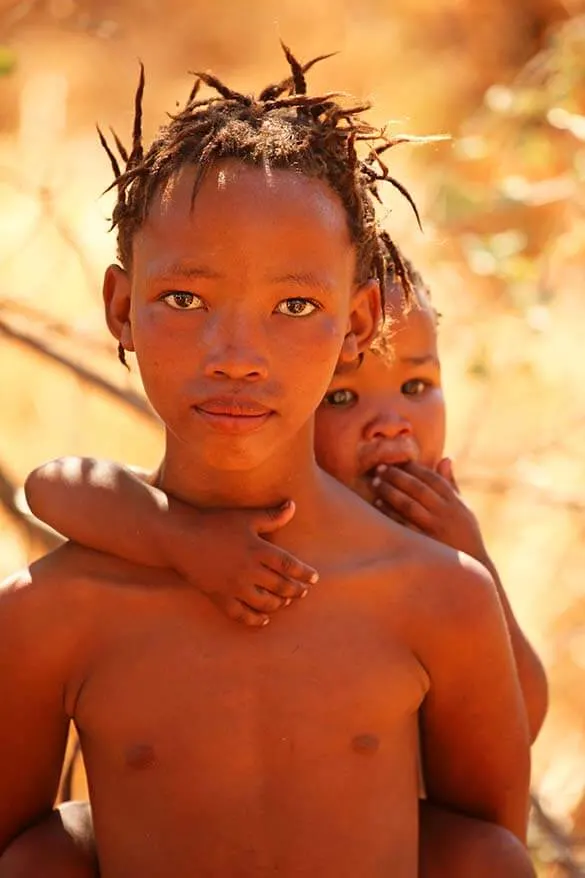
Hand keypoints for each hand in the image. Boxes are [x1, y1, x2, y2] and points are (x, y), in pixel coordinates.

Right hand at [166, 500, 317, 627]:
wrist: (182, 538)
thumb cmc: (215, 523)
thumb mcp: (246, 517)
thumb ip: (272, 516)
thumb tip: (292, 505)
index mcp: (259, 550)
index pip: (289, 566)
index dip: (304, 573)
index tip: (314, 578)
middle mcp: (250, 571)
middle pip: (281, 586)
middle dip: (295, 590)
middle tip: (303, 592)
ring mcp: (235, 586)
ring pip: (265, 603)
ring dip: (279, 604)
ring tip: (286, 602)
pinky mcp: (221, 597)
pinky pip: (241, 615)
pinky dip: (255, 620)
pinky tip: (264, 619)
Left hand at [370, 458, 487, 561]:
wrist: (473, 568)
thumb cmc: (465, 535)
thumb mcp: (464, 509)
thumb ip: (452, 484)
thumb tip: (446, 458)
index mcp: (455, 503)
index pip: (433, 479)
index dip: (415, 468)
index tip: (398, 461)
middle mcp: (446, 513)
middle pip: (418, 488)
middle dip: (398, 476)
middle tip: (380, 468)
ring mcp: (435, 529)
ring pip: (409, 505)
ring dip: (390, 491)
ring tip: (375, 482)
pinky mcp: (425, 544)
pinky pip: (403, 525)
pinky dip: (390, 513)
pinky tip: (377, 504)